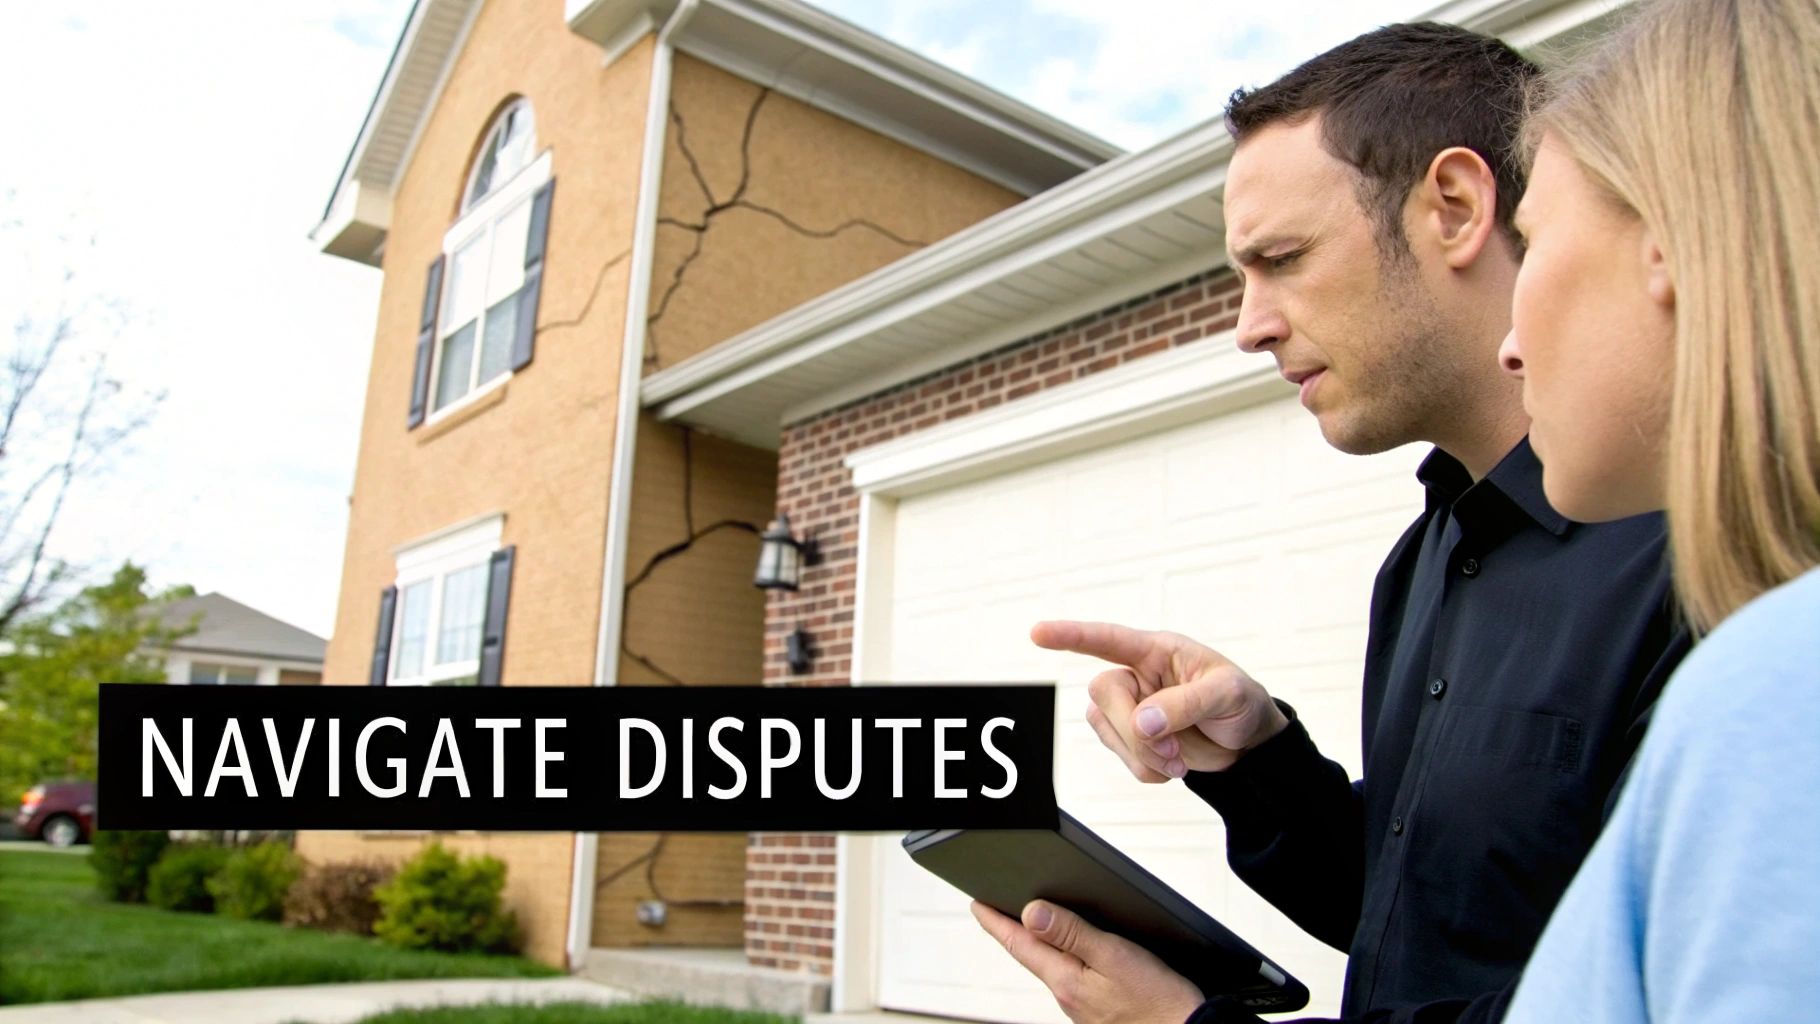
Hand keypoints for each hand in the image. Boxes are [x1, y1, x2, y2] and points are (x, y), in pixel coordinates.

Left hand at [972, 898, 1204, 1023]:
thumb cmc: (1159, 1003)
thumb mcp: (1115, 956)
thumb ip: (1073, 934)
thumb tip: (1033, 913)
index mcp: (1067, 980)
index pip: (1020, 944)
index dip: (996, 922)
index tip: (978, 904)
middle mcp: (1068, 996)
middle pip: (1032, 955)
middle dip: (1013, 931)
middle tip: (995, 909)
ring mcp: (1082, 1005)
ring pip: (1052, 967)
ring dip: (1038, 944)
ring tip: (1027, 923)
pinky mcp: (1099, 1010)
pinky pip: (1071, 976)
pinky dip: (1063, 957)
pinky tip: (1069, 951)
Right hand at [1032, 621, 1287, 778]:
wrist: (1248, 745)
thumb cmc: (1240, 703)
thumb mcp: (1227, 694)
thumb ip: (1184, 703)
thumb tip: (1142, 721)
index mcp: (1157, 651)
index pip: (1108, 638)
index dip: (1072, 635)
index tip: (1039, 634)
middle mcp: (1137, 676)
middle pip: (1103, 693)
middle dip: (1134, 729)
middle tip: (1172, 752)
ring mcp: (1131, 709)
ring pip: (1106, 729)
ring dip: (1142, 753)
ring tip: (1178, 760)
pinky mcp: (1131, 739)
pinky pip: (1120, 757)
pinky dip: (1146, 769)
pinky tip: (1171, 765)